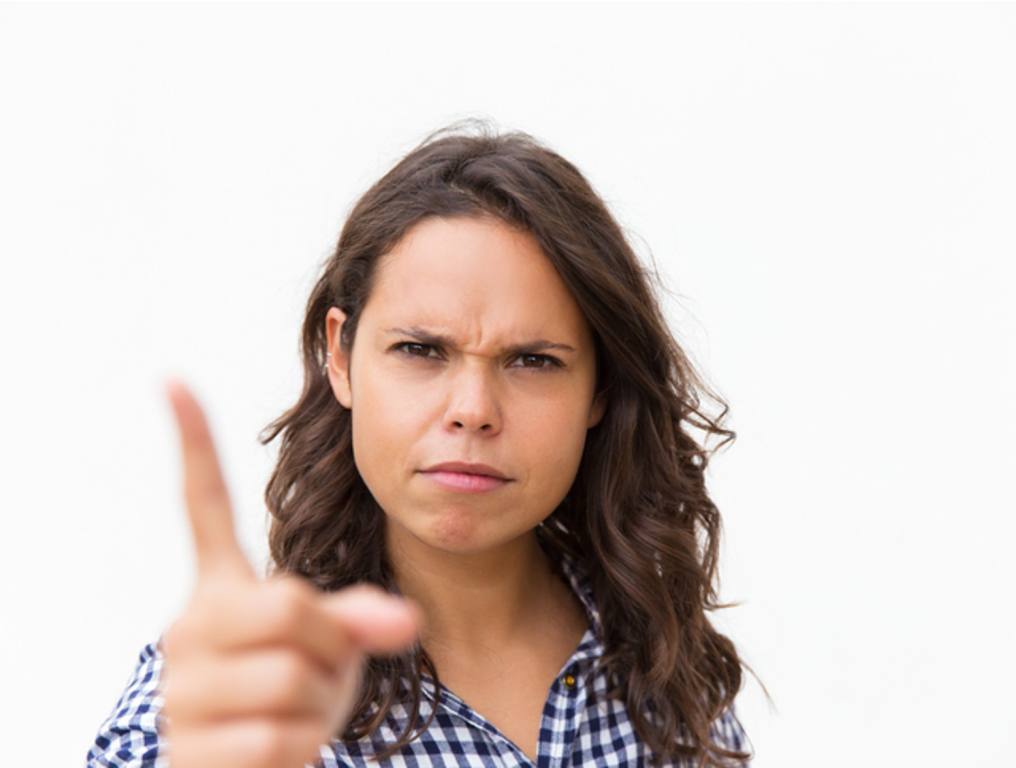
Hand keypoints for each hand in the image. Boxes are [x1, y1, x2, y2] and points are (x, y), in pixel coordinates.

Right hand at [159, 378, 420, 767]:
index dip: (194, 443)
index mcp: (220, 591)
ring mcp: (181, 689)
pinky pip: (280, 739)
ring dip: (320, 705)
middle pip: (290, 605)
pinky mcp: (188, 747)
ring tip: (292, 714)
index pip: (203, 507)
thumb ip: (358, 618)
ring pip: (293, 680)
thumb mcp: (330, 647)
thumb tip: (405, 618)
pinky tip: (276, 753)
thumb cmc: (291, 696)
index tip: (174, 377)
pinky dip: (301, 749)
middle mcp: (189, 628)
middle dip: (329, 644)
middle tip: (317, 668)